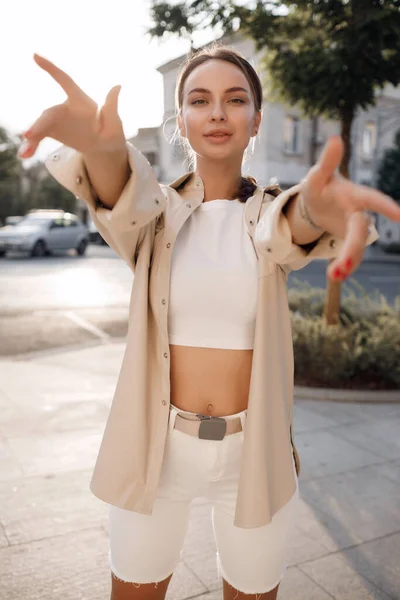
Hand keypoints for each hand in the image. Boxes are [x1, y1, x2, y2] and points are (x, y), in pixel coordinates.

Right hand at [19, 54, 125, 158]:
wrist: (104, 147)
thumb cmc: (112, 132)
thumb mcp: (115, 124)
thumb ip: (112, 107)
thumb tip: (118, 87)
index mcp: (81, 101)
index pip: (65, 80)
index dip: (51, 68)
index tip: (35, 56)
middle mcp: (66, 107)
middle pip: (50, 113)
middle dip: (39, 124)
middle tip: (29, 136)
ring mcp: (58, 119)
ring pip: (41, 125)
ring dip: (32, 137)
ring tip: (25, 153)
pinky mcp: (53, 130)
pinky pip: (39, 136)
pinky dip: (31, 144)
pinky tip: (24, 154)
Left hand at [299, 136, 399, 280]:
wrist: (316, 203)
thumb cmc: (319, 185)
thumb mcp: (317, 176)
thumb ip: (327, 162)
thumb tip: (334, 139)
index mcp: (354, 195)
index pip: (373, 200)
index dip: (387, 207)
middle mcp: (359, 213)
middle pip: (360, 232)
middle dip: (353, 248)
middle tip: (341, 267)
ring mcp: (356, 229)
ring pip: (357, 247)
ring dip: (348, 263)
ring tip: (334, 276)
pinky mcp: (350, 241)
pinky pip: (351, 255)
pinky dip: (344, 266)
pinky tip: (335, 275)